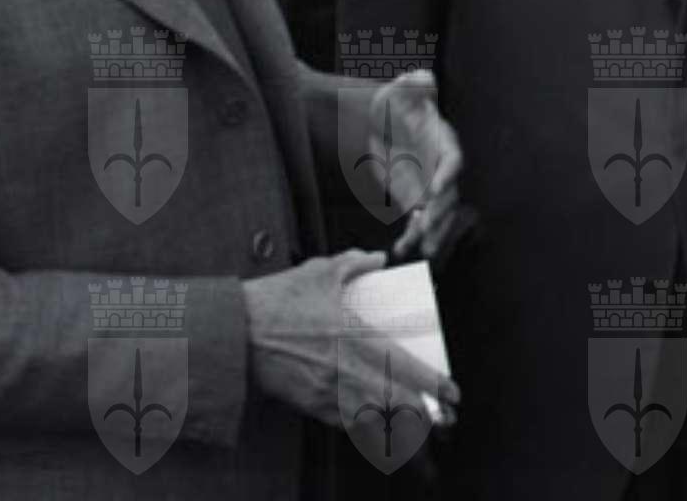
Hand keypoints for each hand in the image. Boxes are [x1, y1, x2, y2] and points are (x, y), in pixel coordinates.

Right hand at [245, 250, 458, 430]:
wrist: (235, 333)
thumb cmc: (278, 300)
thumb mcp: (318, 272)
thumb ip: (353, 262)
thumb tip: (380, 257)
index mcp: (350, 335)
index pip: (401, 365)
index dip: (431, 383)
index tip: (451, 391)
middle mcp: (342, 368)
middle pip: (393, 401)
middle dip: (424, 415)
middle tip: (445, 418)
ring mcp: (325, 391)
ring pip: (373, 418)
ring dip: (400, 427)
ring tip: (422, 430)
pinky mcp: (309, 404)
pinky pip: (345, 423)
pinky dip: (367, 428)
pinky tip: (381, 427)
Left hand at [371, 70, 462, 259]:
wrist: (378, 122)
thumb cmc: (394, 102)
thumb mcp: (401, 89)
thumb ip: (414, 84)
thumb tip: (424, 77)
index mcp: (442, 140)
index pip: (452, 159)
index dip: (447, 175)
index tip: (435, 190)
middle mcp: (440, 166)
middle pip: (448, 194)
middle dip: (441, 212)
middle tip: (427, 226)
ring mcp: (428, 185)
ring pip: (437, 214)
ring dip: (433, 231)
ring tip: (425, 248)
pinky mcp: (414, 199)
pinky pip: (418, 221)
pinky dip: (412, 236)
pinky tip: (402, 249)